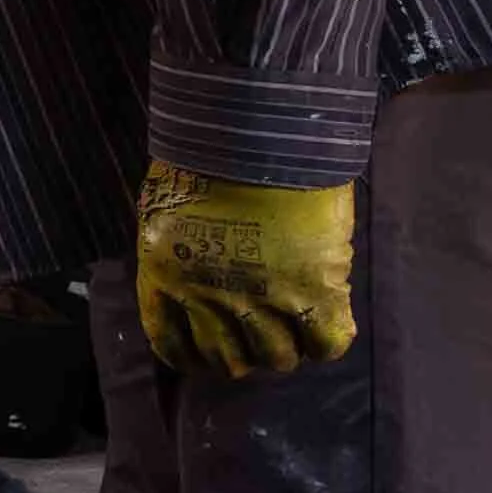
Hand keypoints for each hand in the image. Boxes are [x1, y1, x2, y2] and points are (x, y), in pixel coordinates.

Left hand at [135, 163, 356, 379]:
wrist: (255, 133)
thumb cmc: (204, 159)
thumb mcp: (168, 212)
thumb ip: (179, 253)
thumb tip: (192, 278)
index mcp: (164, 277)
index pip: (172, 345)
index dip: (193, 356)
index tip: (207, 355)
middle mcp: (208, 297)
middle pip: (228, 359)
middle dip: (242, 355)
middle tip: (257, 337)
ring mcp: (262, 298)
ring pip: (277, 358)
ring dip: (285, 348)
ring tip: (292, 326)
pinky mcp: (313, 290)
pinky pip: (326, 342)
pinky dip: (327, 341)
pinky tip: (325, 323)